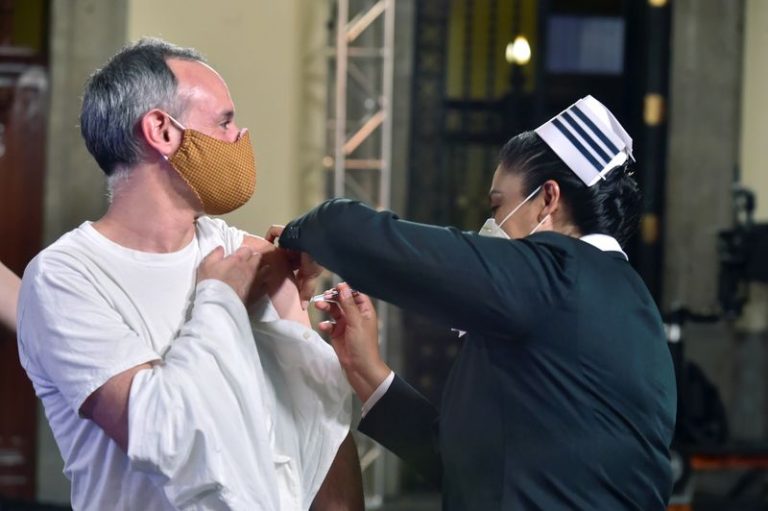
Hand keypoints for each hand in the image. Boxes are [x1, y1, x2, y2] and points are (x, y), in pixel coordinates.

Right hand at [197, 246, 261, 302]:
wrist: (219, 303)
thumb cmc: (211, 283)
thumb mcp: (206, 265)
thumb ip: (215, 254)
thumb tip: (221, 248)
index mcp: (237, 259)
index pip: (246, 250)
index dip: (243, 252)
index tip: (239, 255)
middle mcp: (249, 268)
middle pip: (258, 257)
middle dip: (254, 258)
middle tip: (249, 262)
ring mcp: (256, 280)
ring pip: (266, 270)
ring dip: (262, 269)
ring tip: (258, 271)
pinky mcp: (258, 292)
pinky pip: (266, 285)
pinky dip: (264, 283)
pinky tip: (260, 285)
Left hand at [266, 224, 324, 307]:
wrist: (316, 240)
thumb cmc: (316, 258)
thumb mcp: (312, 276)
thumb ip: (307, 291)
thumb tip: (303, 308)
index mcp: (302, 260)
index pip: (291, 268)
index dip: (285, 273)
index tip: (277, 281)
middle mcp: (295, 250)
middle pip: (282, 257)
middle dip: (276, 263)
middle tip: (266, 271)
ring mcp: (289, 241)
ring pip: (276, 246)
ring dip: (270, 251)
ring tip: (261, 260)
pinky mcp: (285, 232)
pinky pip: (273, 232)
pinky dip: (269, 236)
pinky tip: (265, 245)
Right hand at [314, 282, 390, 401]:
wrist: (360, 369)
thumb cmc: (363, 344)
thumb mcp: (356, 322)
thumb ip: (348, 304)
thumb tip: (343, 286)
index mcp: (365, 311)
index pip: (356, 295)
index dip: (346, 290)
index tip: (336, 287)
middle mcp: (355, 316)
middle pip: (343, 301)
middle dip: (333, 298)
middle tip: (324, 296)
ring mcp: (345, 325)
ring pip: (334, 311)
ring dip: (326, 308)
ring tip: (318, 306)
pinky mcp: (337, 334)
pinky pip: (329, 325)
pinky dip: (325, 324)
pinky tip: (323, 326)